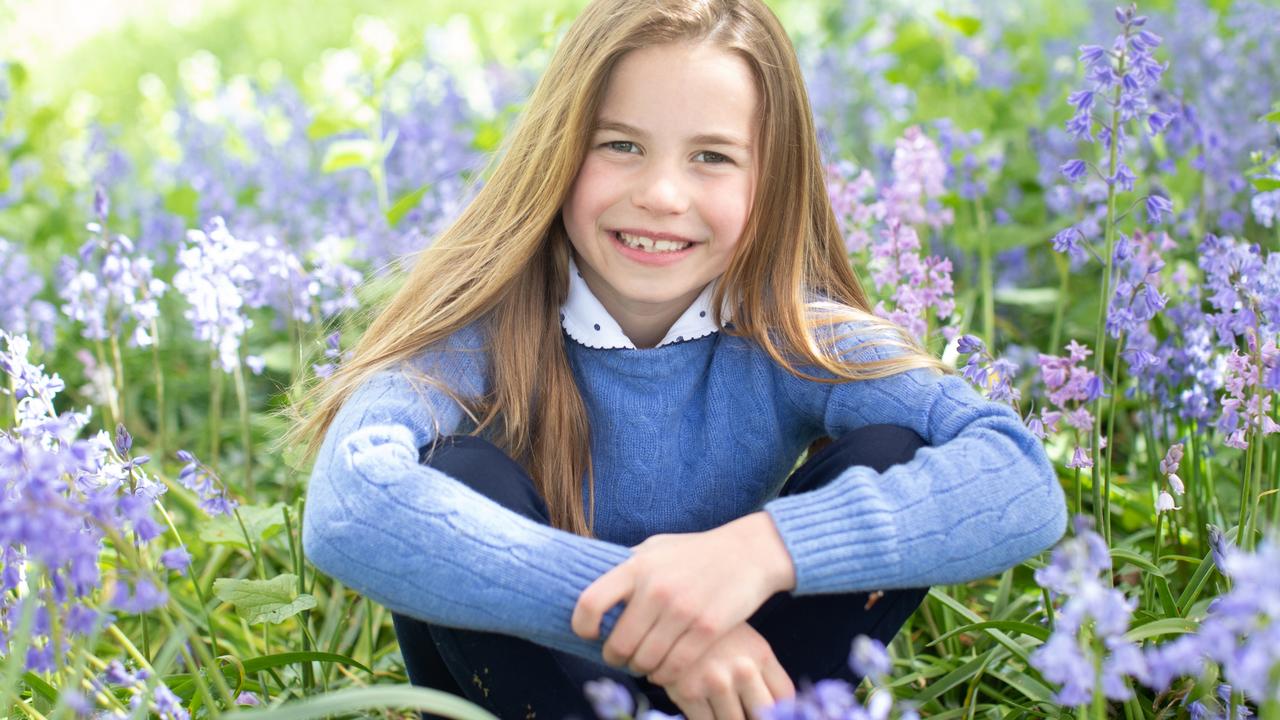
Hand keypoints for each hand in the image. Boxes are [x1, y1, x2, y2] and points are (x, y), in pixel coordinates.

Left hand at [571, 512, 795, 684]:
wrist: (748, 552)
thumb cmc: (696, 551)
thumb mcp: (656, 547)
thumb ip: (628, 565)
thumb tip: (593, 581)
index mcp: (637, 566)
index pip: (590, 602)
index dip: (582, 625)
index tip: (590, 633)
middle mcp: (656, 589)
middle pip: (618, 644)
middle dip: (615, 657)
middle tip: (620, 657)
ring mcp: (682, 611)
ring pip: (645, 661)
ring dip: (640, 669)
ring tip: (643, 664)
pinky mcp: (707, 630)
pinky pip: (674, 668)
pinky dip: (664, 676)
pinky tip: (664, 670)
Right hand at [653, 621, 794, 719]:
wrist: (669, 613)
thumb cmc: (711, 634)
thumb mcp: (744, 643)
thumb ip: (762, 673)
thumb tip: (772, 711)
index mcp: (761, 654)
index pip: (784, 698)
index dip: (779, 712)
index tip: (765, 711)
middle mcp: (743, 669)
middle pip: (763, 714)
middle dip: (753, 716)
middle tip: (740, 706)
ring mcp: (716, 682)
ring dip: (727, 718)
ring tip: (717, 701)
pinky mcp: (688, 692)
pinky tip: (701, 705)